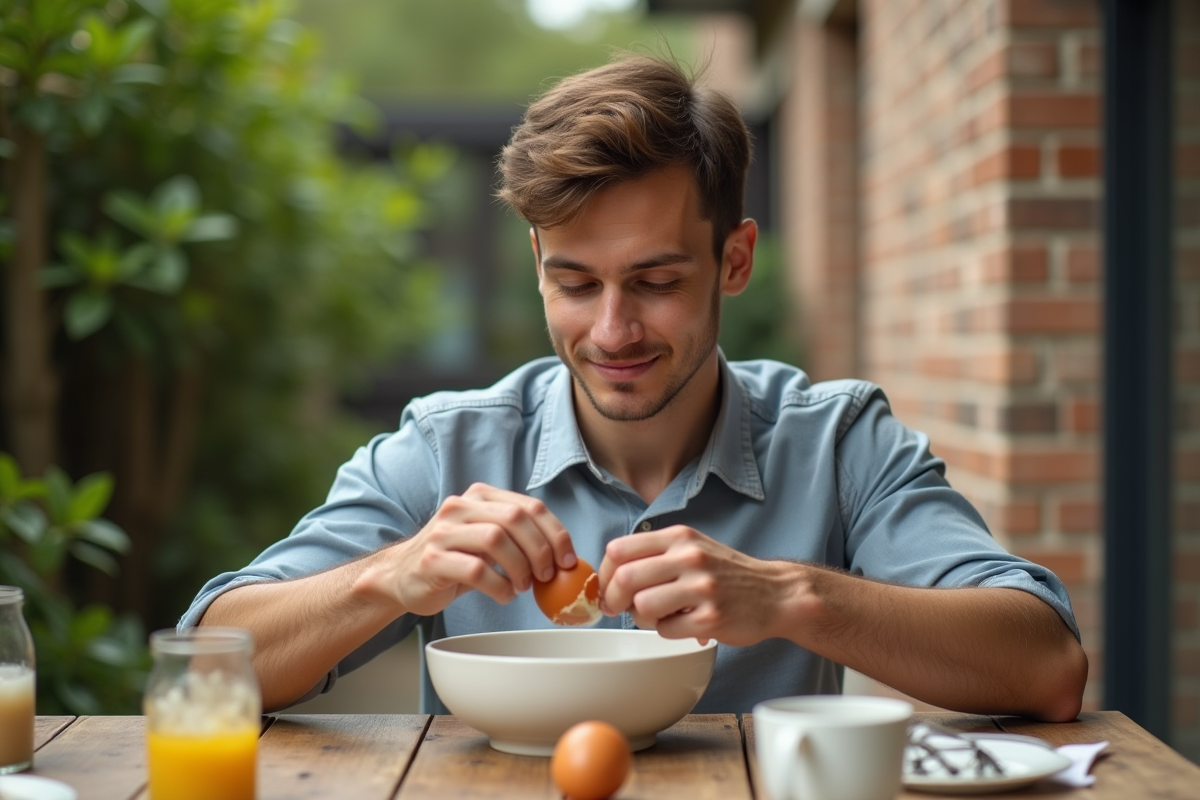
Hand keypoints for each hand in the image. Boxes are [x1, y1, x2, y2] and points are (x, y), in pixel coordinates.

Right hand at [356, 483, 575, 615]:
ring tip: (523, 586)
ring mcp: (443, 532)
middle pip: (515, 519)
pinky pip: (476, 570)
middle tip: (547, 576)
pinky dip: (499, 586)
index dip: (555, 533)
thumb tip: (564, 556)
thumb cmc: (455, 559)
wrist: (401, 576)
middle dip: (540, 550)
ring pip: (496, 540)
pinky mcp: (432, 560)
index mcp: (480, 496)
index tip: (568, 560)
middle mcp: (460, 507)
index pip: (529, 506)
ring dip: (519, 568)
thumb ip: (518, 536)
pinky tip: (503, 595)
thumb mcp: (486, 538)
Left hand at [596, 525, 792, 645]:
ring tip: (660, 616)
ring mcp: (701, 588)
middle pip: (625, 578)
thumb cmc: (727, 573)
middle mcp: (690, 557)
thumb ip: (654, 554)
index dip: (603, 573)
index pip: (619, 549)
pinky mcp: (711, 618)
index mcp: (680, 537)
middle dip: (613, 598)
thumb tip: (609, 575)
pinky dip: (667, 631)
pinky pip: (665, 630)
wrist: (776, 593)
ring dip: (642, 618)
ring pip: (642, 606)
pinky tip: (684, 624)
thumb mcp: (693, 547)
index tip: (607, 588)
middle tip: (618, 609)